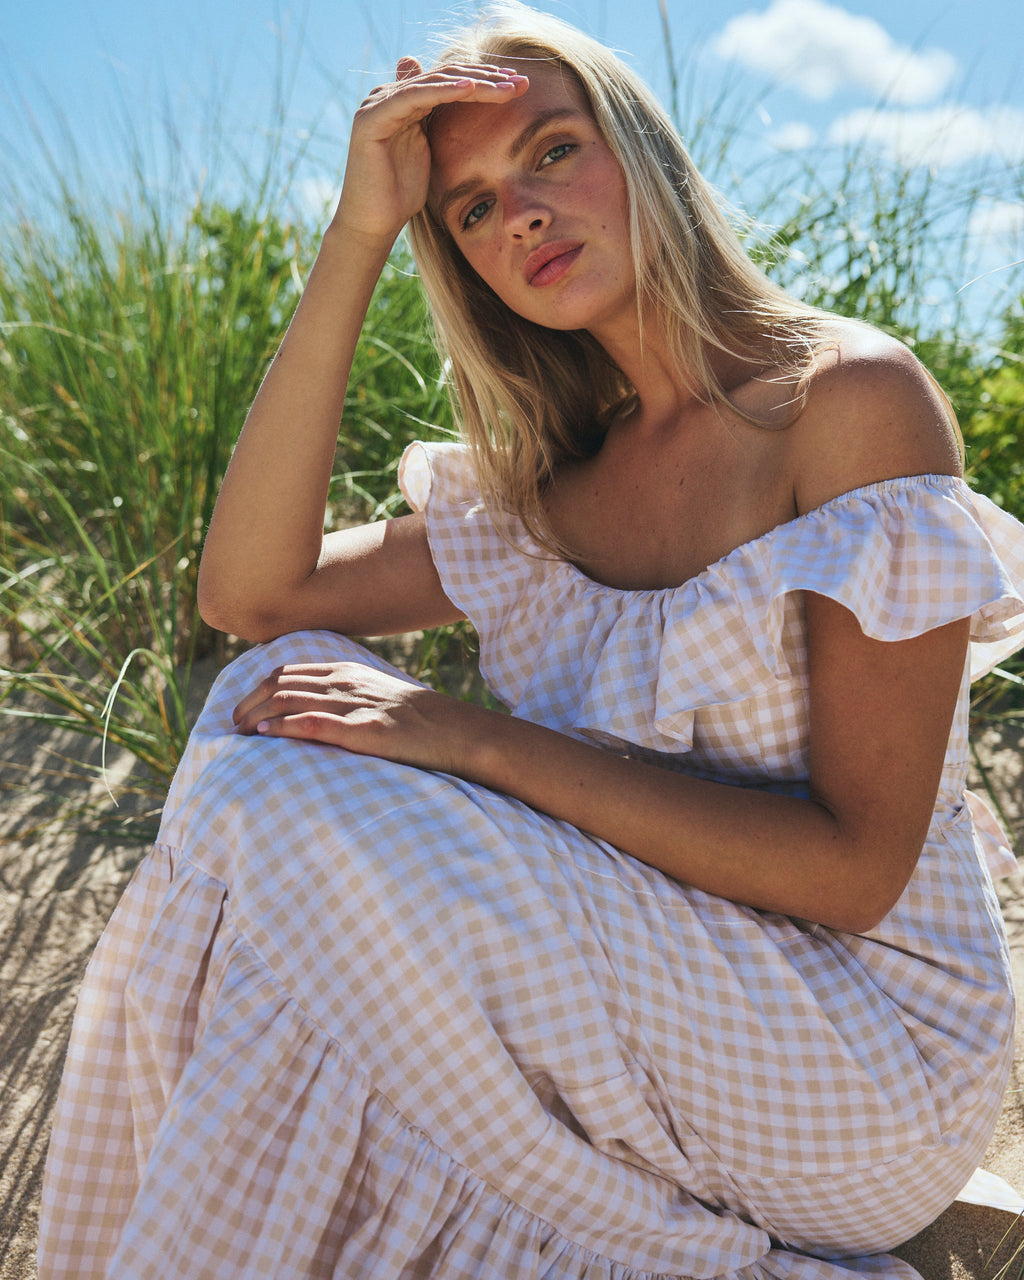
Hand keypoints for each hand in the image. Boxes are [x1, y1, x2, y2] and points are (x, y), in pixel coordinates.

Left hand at [232, 660, 478, 774]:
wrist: (458, 731)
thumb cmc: (416, 720)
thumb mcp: (374, 695)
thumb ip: (342, 696)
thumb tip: (308, 709)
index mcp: (345, 671)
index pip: (284, 672)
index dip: (254, 689)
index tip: (238, 711)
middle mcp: (345, 683)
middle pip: (279, 684)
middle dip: (247, 704)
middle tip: (231, 727)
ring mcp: (356, 705)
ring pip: (290, 701)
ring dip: (257, 717)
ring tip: (238, 734)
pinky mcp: (367, 731)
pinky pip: (316, 724)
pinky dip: (285, 727)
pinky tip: (266, 736)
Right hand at [334, 58, 528, 243]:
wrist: (372, 223)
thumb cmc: (401, 196)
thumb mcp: (431, 157)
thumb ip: (441, 131)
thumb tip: (459, 116)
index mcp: (404, 103)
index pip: (450, 82)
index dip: (484, 81)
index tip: (519, 86)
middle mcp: (389, 96)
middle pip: (445, 77)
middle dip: (486, 78)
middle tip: (521, 82)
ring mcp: (378, 104)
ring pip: (434, 83)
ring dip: (473, 83)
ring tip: (505, 86)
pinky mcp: (372, 118)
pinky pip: (413, 97)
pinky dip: (442, 91)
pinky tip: (470, 88)